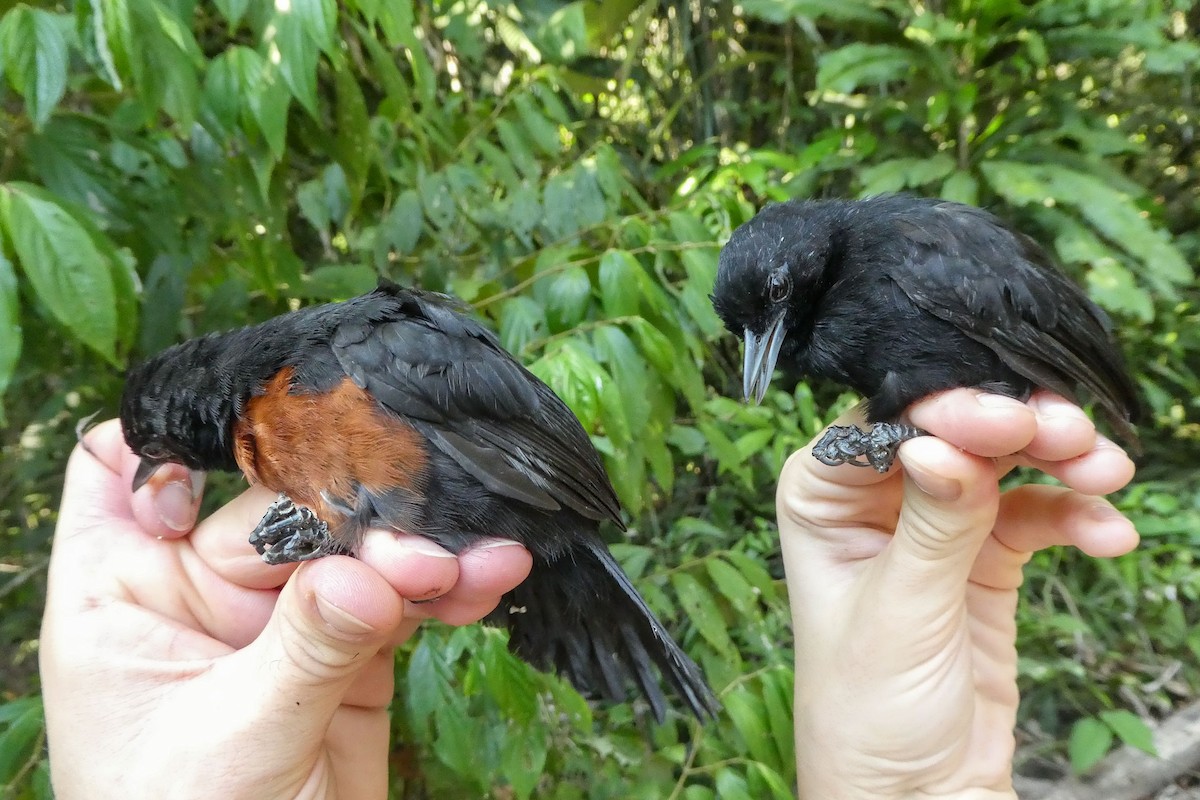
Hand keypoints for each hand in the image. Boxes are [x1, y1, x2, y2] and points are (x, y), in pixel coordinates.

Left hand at [40, 420, 532, 799]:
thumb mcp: (235, 739)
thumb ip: (305, 647)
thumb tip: (373, 571)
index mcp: (126, 590)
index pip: (134, 473)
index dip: (181, 447)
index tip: (261, 451)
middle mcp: (201, 588)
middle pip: (280, 504)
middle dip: (355, 516)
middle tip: (423, 548)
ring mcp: (280, 616)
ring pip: (353, 547)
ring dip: (421, 550)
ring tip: (482, 562)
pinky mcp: (348, 648)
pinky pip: (401, 597)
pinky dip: (447, 590)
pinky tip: (488, 581)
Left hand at [781, 390, 1138, 798]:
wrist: (917, 794)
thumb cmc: (868, 711)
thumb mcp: (899, 612)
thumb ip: (932, 525)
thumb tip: (944, 442)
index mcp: (821, 497)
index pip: (881, 425)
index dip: (943, 411)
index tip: (1002, 417)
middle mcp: (872, 499)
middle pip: (949, 432)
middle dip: (1013, 427)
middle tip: (1069, 431)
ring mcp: (933, 525)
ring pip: (1000, 464)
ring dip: (1057, 459)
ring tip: (1106, 469)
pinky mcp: (985, 559)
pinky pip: (1036, 515)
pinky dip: (1075, 515)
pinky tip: (1109, 535)